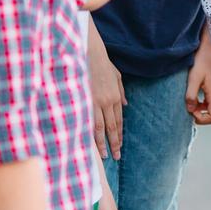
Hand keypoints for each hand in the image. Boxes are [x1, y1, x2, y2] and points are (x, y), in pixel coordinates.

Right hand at [88, 44, 126, 160]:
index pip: (118, 121)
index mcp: (115, 96)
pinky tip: (89, 142)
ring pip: (100, 128)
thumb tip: (126, 104)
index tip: (119, 145)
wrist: (89, 53)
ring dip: (103, 143)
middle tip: (116, 157)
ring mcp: (95, 102)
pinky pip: (87, 120)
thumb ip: (121, 91)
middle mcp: (107, 101)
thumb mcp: (117, 76)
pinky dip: (89, 132)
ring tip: (105, 156)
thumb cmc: (102, 64)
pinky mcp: (84, 99)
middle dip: (114, 143)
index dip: (119, 134)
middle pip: (111, 127)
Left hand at [185, 36, 210, 124]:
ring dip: (202, 110)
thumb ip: (191, 95)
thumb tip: (190, 109)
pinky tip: (195, 96)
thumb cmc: (201, 61)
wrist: (209, 47)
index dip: (202, 119)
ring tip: (191, 101)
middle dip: (202, 116)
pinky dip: (203, 105)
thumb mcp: (193, 78)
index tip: (191, 110)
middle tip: (190, 107)